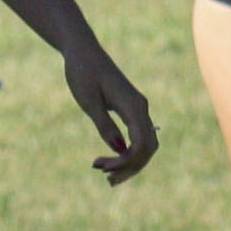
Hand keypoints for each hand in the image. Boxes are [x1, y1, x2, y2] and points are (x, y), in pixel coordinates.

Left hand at [60, 41, 157, 182]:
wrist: (82, 51)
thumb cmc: (82, 73)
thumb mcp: (89, 102)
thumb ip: (105, 125)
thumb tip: (119, 149)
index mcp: (133, 106)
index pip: (142, 144)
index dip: (127, 162)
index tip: (102, 169)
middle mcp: (141, 108)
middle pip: (148, 148)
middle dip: (130, 167)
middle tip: (106, 179)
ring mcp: (138, 108)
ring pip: (145, 144)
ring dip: (129, 162)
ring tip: (107, 175)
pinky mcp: (131, 109)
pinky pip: (138, 136)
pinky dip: (128, 151)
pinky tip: (111, 160)